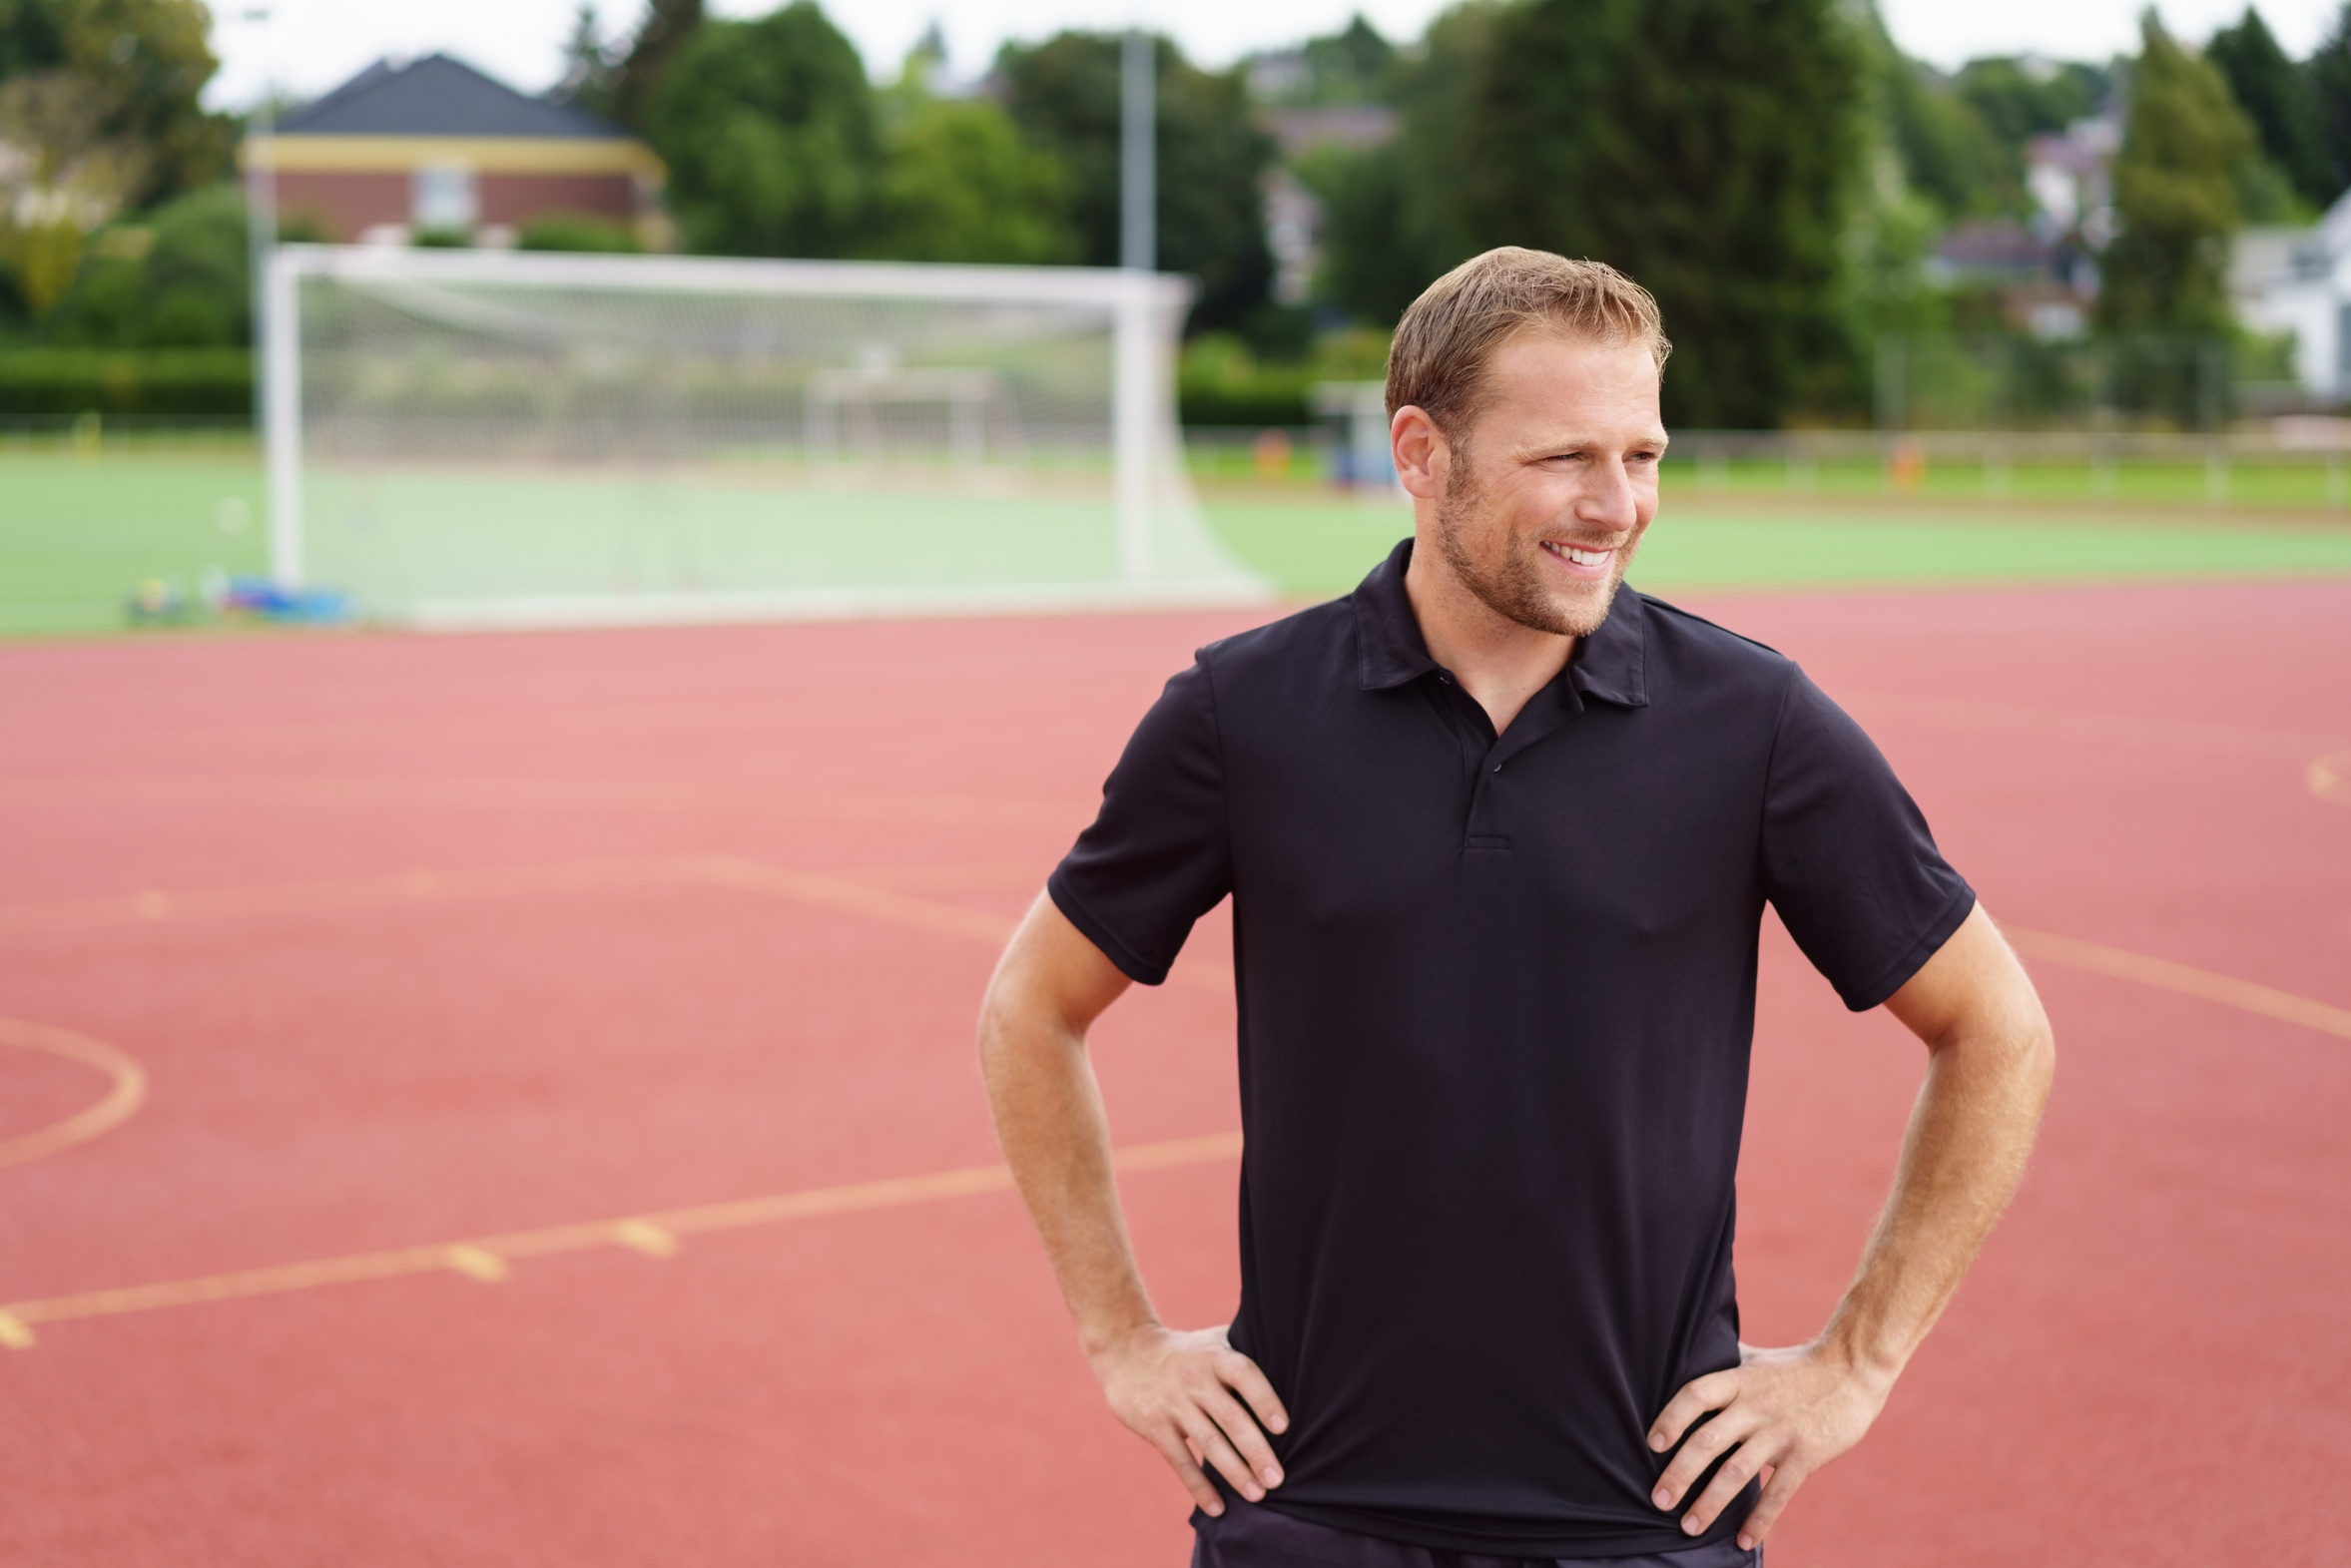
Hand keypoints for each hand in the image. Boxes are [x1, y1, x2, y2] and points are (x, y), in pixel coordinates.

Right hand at [1091, 1323, 1289, 1515]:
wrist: (1127, 1351)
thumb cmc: (1186, 1352)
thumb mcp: (1214, 1340)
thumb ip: (1247, 1348)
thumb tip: (1295, 1360)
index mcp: (1215, 1357)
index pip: (1244, 1375)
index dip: (1264, 1399)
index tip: (1283, 1427)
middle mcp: (1195, 1380)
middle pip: (1230, 1417)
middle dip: (1255, 1450)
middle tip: (1277, 1479)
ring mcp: (1173, 1404)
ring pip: (1208, 1442)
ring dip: (1234, 1472)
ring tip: (1257, 1495)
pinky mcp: (1155, 1426)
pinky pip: (1180, 1461)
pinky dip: (1199, 1486)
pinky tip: (1218, 1507)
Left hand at [1646, 1341, 1892, 1549]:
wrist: (1852, 1369)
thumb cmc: (1795, 1366)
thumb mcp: (1754, 1359)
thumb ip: (1723, 1363)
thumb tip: (1686, 1356)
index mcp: (1738, 1380)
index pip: (1695, 1396)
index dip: (1671, 1418)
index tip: (1653, 1444)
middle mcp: (1755, 1406)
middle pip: (1707, 1441)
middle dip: (1679, 1474)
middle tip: (1658, 1500)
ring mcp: (1780, 1432)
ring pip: (1736, 1472)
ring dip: (1710, 1503)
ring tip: (1689, 1526)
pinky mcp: (1805, 1454)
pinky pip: (1777, 1493)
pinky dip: (1759, 1520)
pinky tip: (1743, 1540)